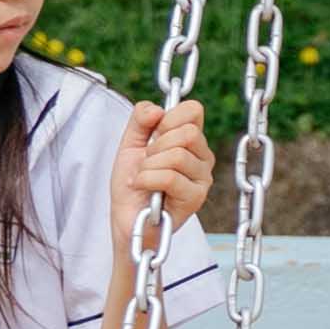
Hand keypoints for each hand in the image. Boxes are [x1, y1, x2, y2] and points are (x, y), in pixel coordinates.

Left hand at [115, 99, 214, 227]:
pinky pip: (170, 177)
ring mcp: (202, 179)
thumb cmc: (132, 184)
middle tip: (146, 163)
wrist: (126, 218)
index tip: (153, 136)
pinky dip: (147, 180)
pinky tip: (143, 187)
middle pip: (188, 133)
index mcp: (192, 141)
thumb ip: (140, 120)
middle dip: (155, 146)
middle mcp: (203, 158)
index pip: (194, 110)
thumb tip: (157, 110)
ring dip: (148, 167)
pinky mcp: (196, 198)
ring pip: (177, 155)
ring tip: (143, 178)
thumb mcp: (130, 144)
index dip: (168, 118)